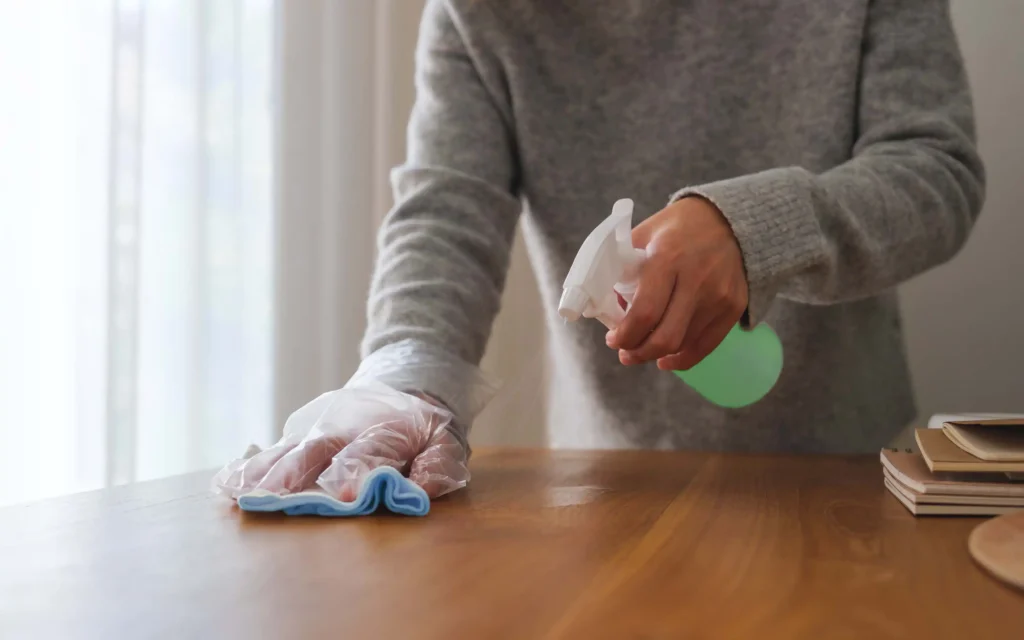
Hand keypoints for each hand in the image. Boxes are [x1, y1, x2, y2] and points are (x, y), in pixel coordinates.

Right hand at [213, 383, 468, 500]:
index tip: (344, 496)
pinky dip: (249, 468)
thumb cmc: (426, 428)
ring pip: (288, 451)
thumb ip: (439, 464)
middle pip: (317, 451)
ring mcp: (317, 429)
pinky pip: (273, 452)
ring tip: (239, 496)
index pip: (369, 452)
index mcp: (386, 428)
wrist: (405, 384)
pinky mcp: (299, 435)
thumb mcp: (447, 441)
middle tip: (272, 500)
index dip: (357, 473)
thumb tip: (420, 488)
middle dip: (296, 476)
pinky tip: (226, 484)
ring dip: (264, 474)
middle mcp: (345, 427)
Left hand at [605, 196, 747, 370]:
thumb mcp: (643, 236)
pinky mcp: (734, 306)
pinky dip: (683, 358)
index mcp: (667, 259)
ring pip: (683, 344)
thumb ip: (621, 268)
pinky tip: (666, 359)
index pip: (644, 313)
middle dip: (638, 353)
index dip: (624, 336)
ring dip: (656, 355)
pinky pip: (706, 346)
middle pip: (665, 337)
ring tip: (642, 350)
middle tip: (624, 353)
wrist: (729, 218)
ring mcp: (719, 296)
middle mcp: (697, 280)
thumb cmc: (677, 227)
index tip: (612, 339)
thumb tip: (605, 307)